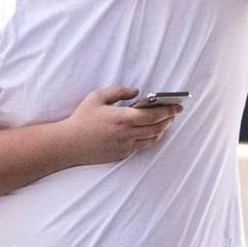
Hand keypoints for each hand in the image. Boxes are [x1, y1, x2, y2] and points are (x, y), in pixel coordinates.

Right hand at [61, 86, 183, 165]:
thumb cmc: (82, 118)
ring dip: (161, 129)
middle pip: (157, 127)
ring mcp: (126, 146)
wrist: (69, 144)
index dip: (169, 110)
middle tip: (174, 112)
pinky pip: (142, 146)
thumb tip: (137, 92)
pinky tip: (151, 131)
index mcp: (124, 118)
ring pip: (152, 139)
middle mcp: (128, 134)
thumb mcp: (98, 97)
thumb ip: (119, 91)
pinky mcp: (122, 154)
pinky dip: (151, 138)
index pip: (155, 115)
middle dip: (169, 119)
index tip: (178, 106)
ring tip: (165, 121)